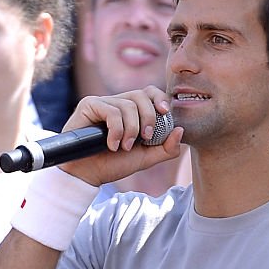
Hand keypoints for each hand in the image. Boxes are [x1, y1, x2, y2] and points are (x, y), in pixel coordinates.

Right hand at [60, 86, 182, 186]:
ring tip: (123, 147)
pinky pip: (111, 111)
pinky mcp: (89, 105)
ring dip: (130, 130)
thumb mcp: (145, 158)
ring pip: (127, 105)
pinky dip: (116, 130)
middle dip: (149, 117)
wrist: (88, 175)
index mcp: (130, 111)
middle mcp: (116, 103)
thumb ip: (166, 148)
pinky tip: (112, 145)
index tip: (165, 112)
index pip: (149, 92)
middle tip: (146, 138)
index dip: (159, 98)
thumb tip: (180, 130)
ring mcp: (102, 102)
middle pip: (141, 95)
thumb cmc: (112, 165)